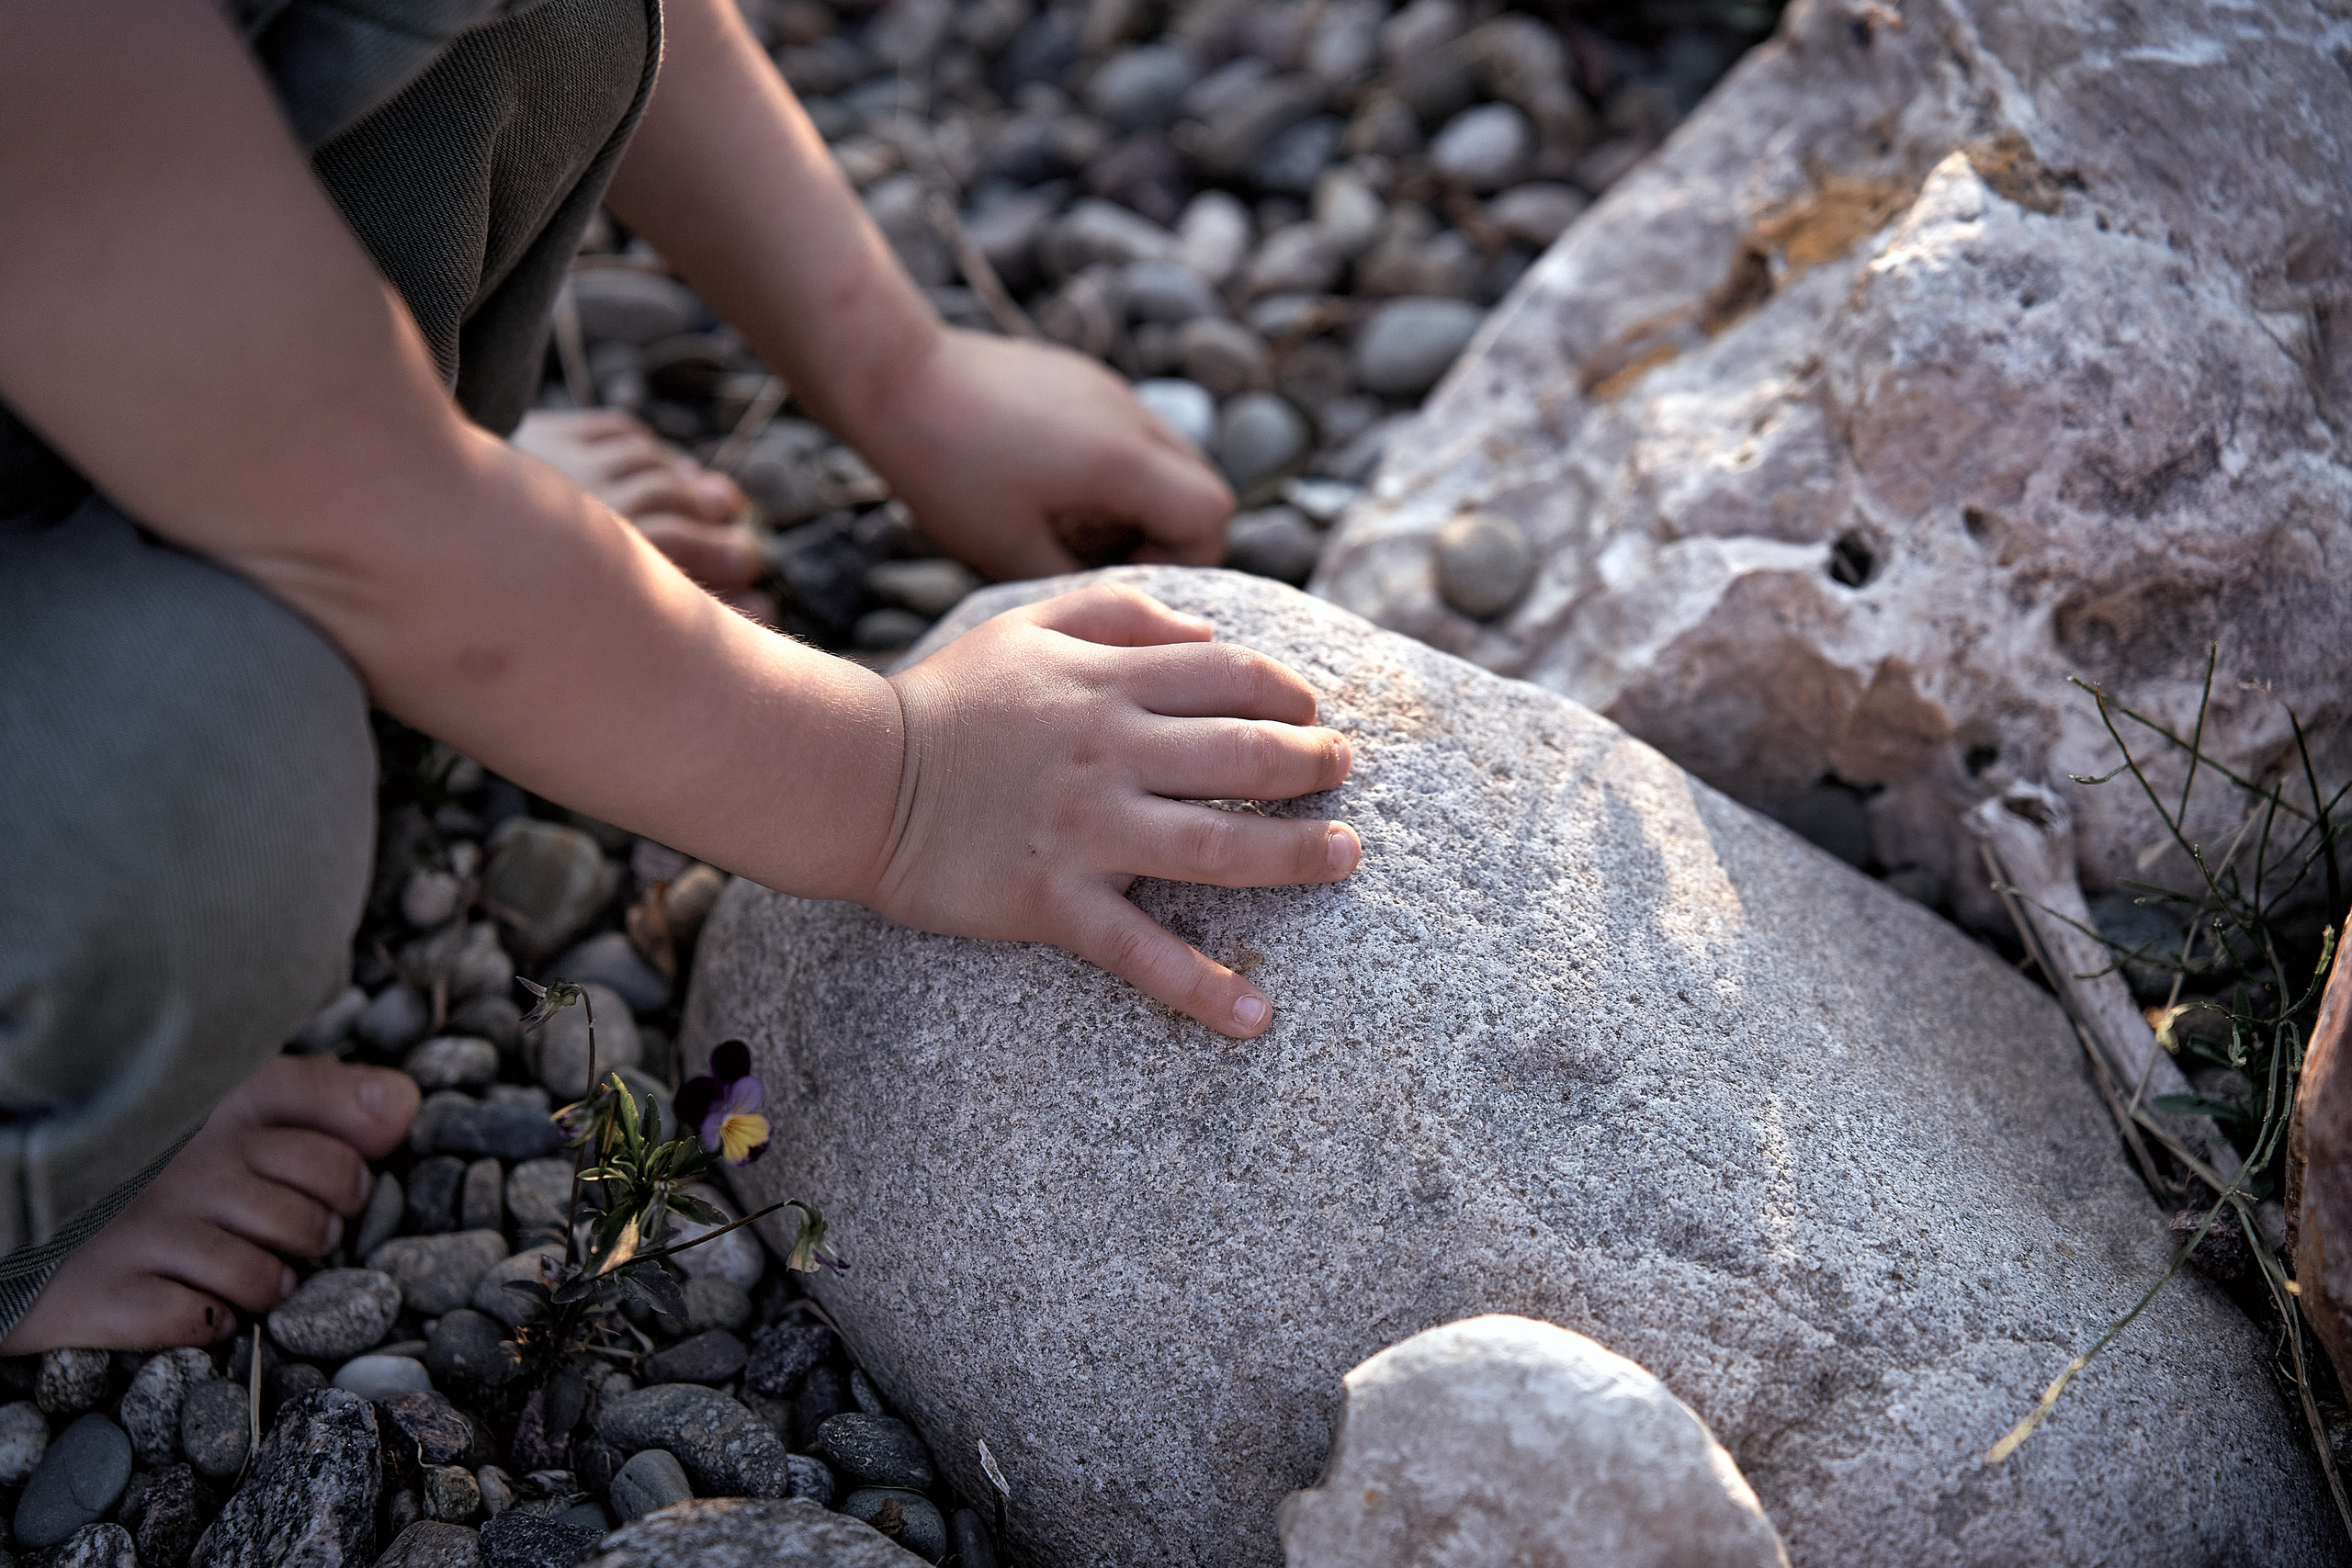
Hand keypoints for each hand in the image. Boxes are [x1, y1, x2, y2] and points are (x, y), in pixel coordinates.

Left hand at [856, 329, 1235, 580]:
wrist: (894, 374)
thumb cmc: (945, 467)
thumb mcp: (1009, 551)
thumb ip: (1078, 582)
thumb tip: (1115, 600)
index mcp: (1123, 459)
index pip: (1210, 516)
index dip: (1183, 560)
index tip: (1120, 572)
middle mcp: (1132, 416)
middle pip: (1201, 485)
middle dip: (1164, 533)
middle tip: (1098, 554)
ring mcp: (1110, 390)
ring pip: (1166, 459)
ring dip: (1136, 501)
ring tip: (1068, 520)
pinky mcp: (1083, 379)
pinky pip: (1127, 434)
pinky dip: (1110, 469)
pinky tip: (1045, 482)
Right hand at [865, 583, 1358, 1036]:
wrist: (856, 777)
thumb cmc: (947, 701)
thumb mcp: (1030, 627)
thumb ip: (1121, 614)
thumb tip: (1207, 632)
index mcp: (1107, 684)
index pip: (1230, 676)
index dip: (1288, 693)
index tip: (1313, 714)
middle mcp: (1110, 752)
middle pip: (1242, 754)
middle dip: (1312, 764)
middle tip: (1344, 777)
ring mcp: (1086, 830)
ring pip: (1215, 844)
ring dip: (1293, 854)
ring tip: (1344, 857)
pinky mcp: (1054, 900)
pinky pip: (1140, 952)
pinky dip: (1201, 988)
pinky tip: (1255, 1016)